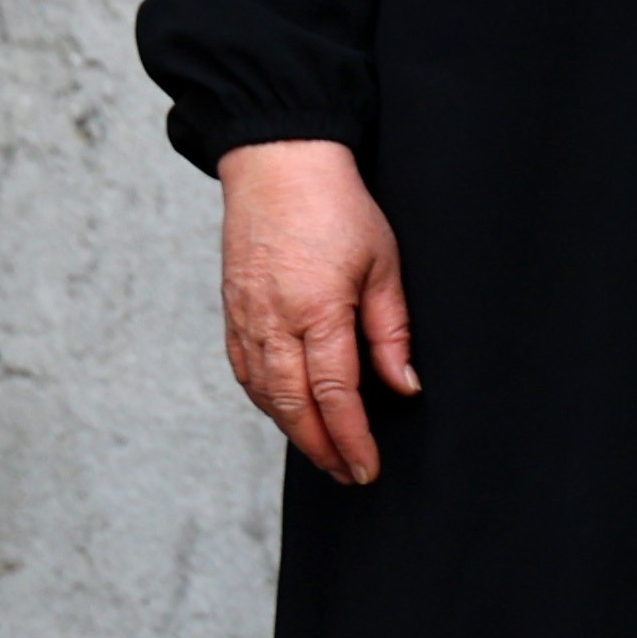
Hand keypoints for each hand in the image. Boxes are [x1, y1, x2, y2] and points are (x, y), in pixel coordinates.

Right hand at [220, 138, 417, 485]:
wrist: (277, 162)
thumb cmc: (336, 205)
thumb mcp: (383, 263)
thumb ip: (391, 330)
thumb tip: (404, 385)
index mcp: (316, 309)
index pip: (334, 395)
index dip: (352, 439)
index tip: (367, 468)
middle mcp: (273, 321)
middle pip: (293, 407)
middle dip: (322, 449)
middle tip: (347, 475)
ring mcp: (246, 318)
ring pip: (264, 395)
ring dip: (294, 431)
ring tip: (324, 453)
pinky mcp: (232, 311)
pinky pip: (246, 372)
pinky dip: (267, 401)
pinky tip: (288, 412)